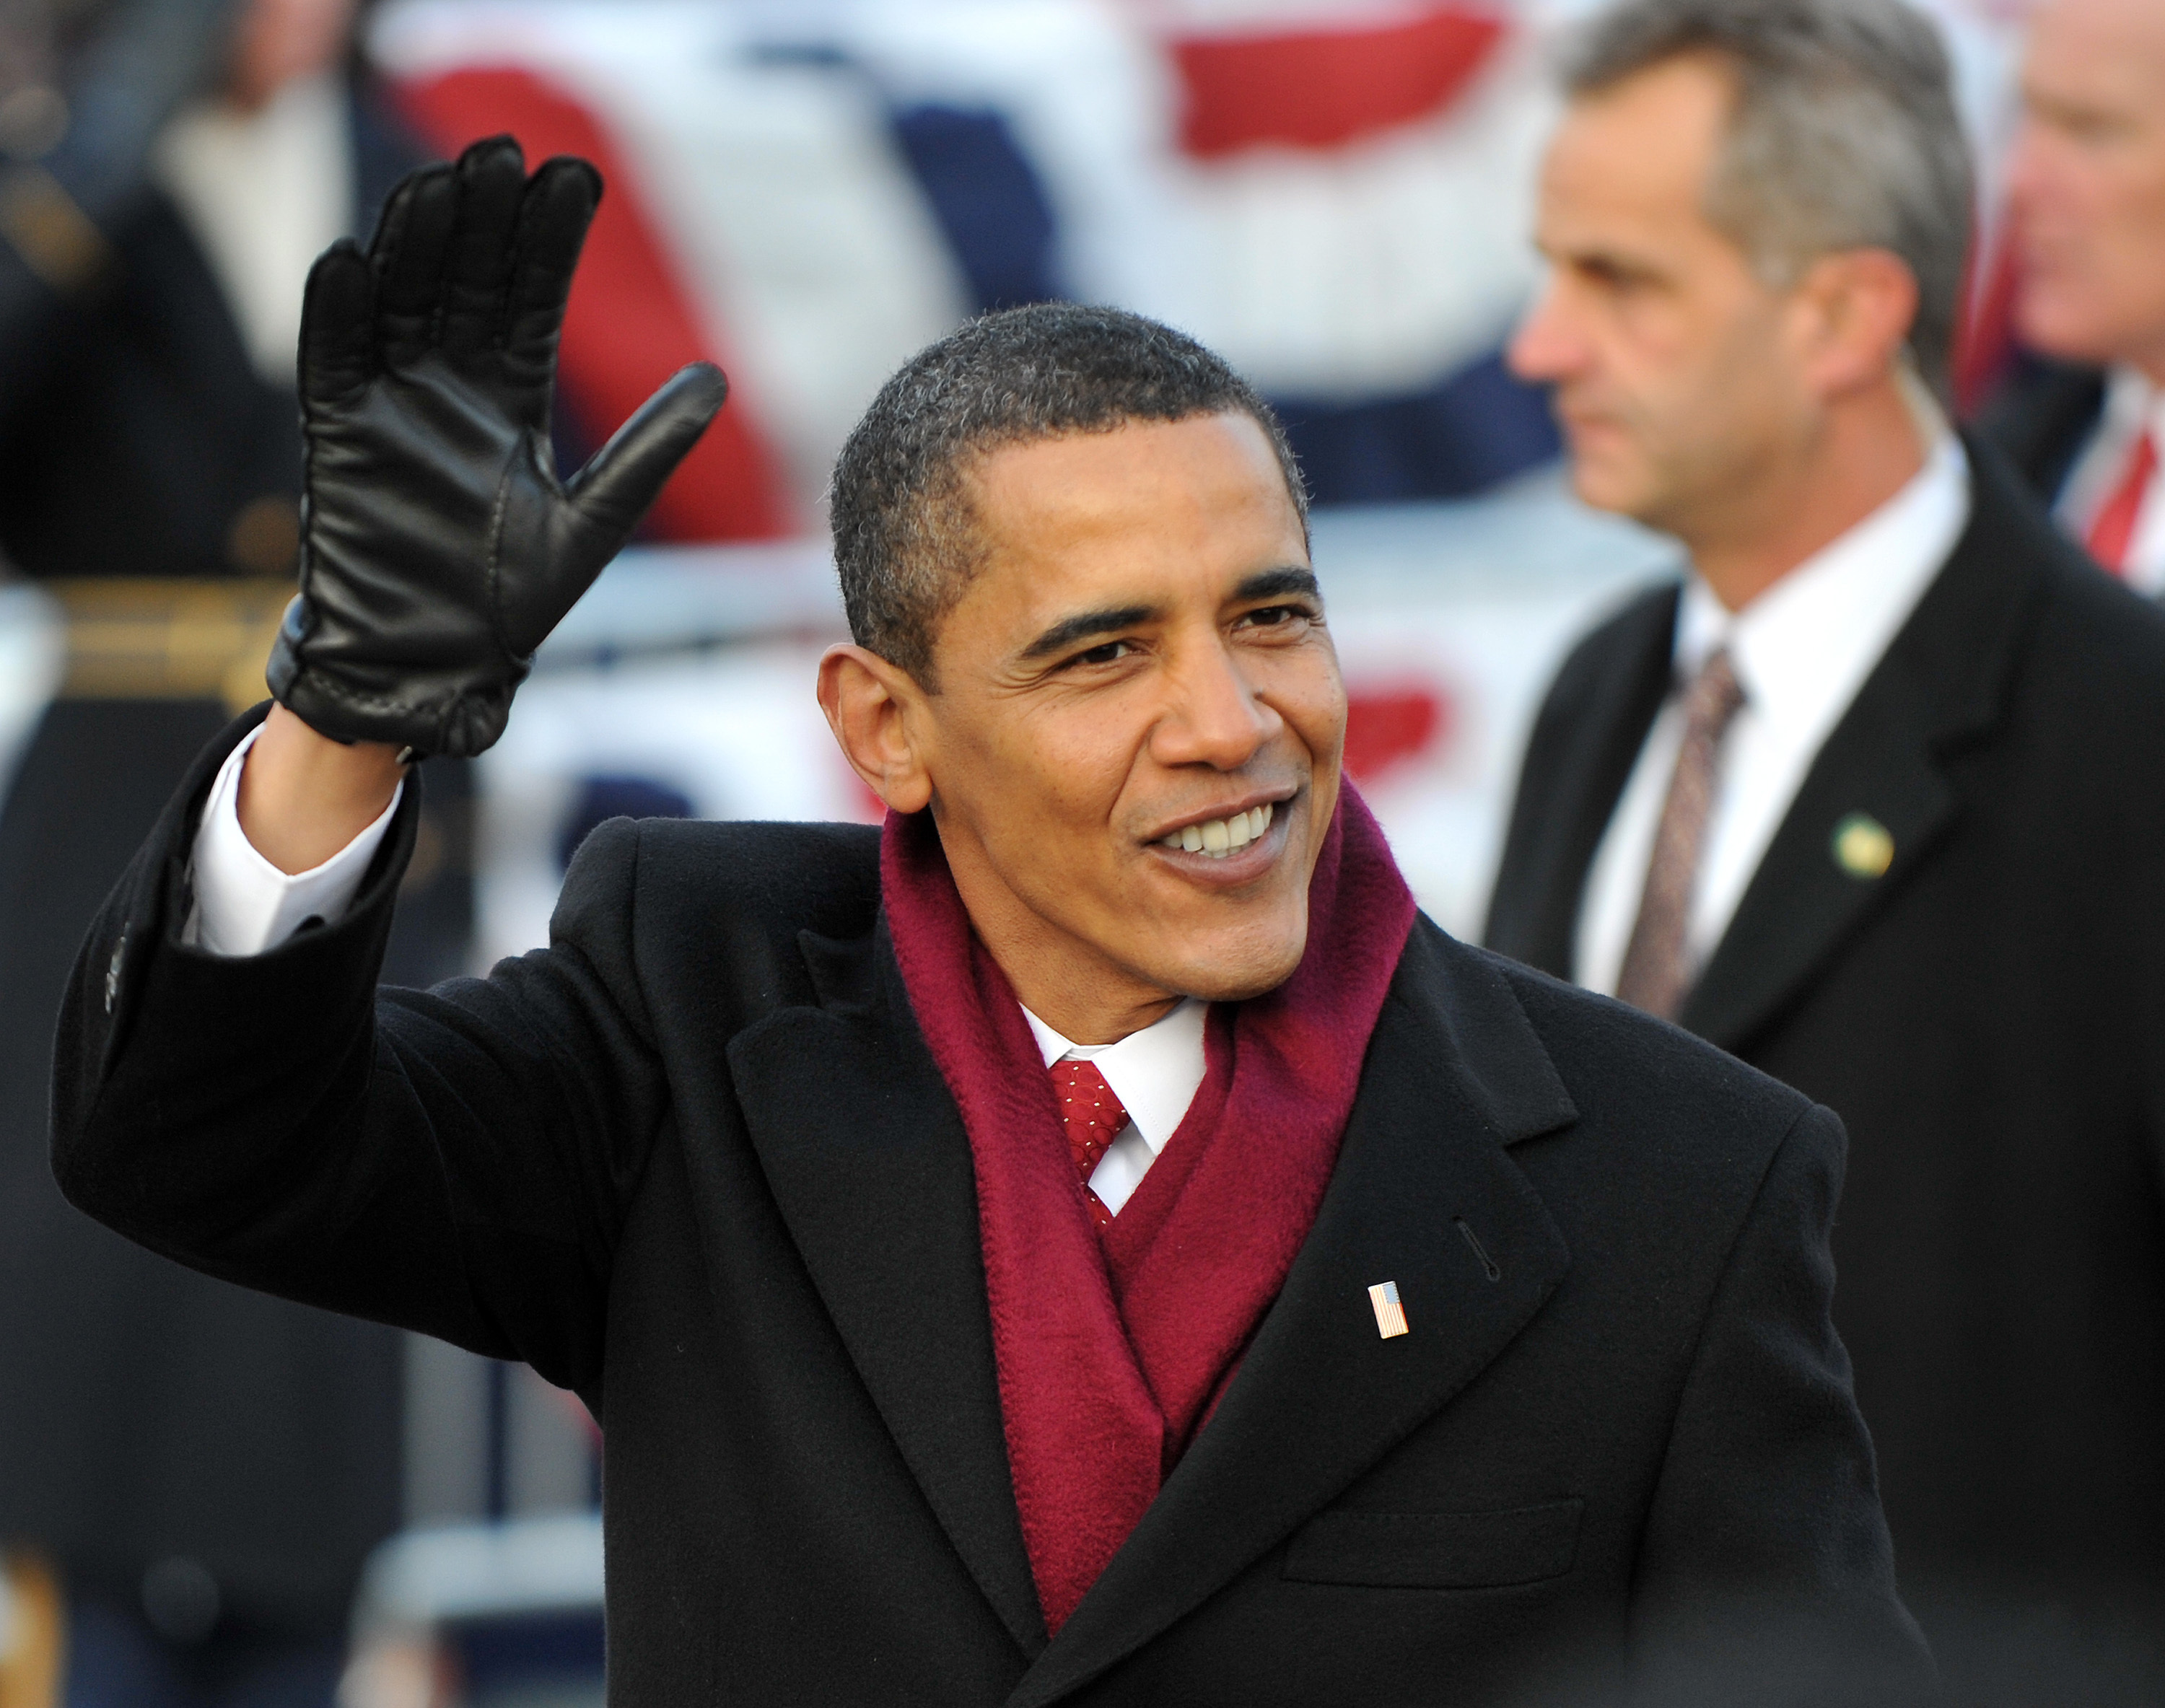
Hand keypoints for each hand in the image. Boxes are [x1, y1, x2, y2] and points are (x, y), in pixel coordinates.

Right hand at [266, 136, 726, 757]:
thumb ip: (647, 451)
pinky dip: (337, 316)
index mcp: (512, 401)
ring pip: (400, 305)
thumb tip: (716, 379)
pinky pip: (332, 364)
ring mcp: (393, 409)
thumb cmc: (510, 605)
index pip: (530, 300)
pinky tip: (350, 261)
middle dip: (483, 221)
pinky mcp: (340, 440)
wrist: (435, 668)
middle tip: (502, 152)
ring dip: (413, 244)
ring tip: (436, 183)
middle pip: (464, 284)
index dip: (547, 242)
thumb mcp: (593, 521)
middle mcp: (451, 391)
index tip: (574, 178)